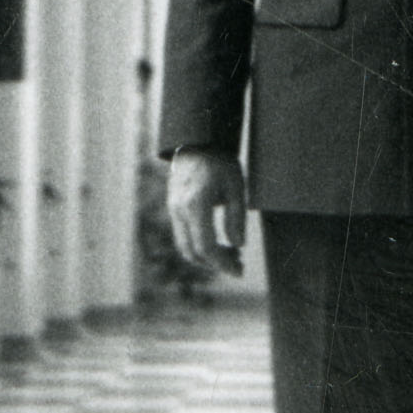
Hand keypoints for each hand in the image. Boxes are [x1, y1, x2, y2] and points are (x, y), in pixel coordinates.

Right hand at [167, 150, 249, 276]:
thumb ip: (236, 218)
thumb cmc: (220, 162)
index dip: (223, 264)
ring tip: (231, 254)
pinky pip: (184, 236)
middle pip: (193, 252)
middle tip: (238, 264)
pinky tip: (218, 242)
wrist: (197, 141)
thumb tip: (237, 245)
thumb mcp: (236, 187)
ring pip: (185, 246)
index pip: (206, 247)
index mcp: (195, 205)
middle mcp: (179, 210)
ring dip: (207, 257)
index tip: (239, 271)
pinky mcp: (173, 208)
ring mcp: (173, 209)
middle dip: (216, 264)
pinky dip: (199, 245)